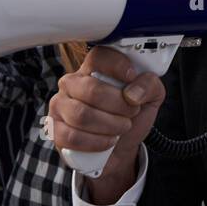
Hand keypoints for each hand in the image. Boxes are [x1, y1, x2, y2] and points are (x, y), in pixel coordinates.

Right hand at [47, 46, 164, 202]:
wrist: (121, 149)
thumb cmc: (130, 117)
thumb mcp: (150, 98)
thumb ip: (149, 85)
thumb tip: (134, 91)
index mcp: (94, 68)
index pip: (98, 56)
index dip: (117, 66)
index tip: (132, 77)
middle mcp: (72, 83)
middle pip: (91, 90)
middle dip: (118, 105)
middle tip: (132, 111)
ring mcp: (60, 105)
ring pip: (81, 115)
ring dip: (110, 125)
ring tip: (122, 127)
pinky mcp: (56, 130)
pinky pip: (73, 137)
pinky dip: (97, 142)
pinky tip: (108, 140)